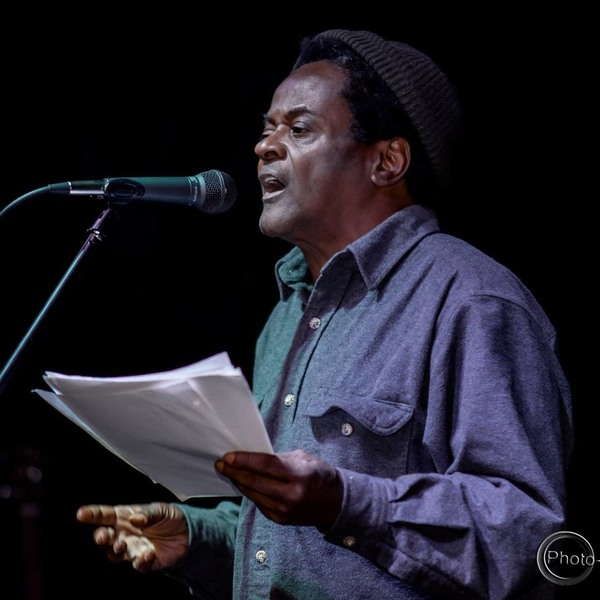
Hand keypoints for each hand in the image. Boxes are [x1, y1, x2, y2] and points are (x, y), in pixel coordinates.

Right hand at [76, 502, 188, 572]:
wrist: (187, 533)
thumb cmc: (169, 517)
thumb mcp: (161, 510)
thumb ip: (148, 514)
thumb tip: (135, 519)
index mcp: (126, 517)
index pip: (105, 515)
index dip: (92, 514)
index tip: (81, 514)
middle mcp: (125, 534)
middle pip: (105, 538)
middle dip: (101, 538)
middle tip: (104, 537)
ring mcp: (132, 549)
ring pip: (115, 554)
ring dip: (115, 551)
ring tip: (122, 546)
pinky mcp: (144, 561)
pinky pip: (137, 565)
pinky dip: (141, 562)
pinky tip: (148, 554)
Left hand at [215, 449, 341, 527]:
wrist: (335, 502)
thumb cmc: (318, 474)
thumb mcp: (302, 458)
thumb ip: (278, 459)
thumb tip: (252, 458)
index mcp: (298, 475)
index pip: (265, 466)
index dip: (244, 461)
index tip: (228, 456)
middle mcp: (291, 495)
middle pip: (255, 482)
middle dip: (234, 472)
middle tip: (220, 463)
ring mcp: (285, 510)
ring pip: (253, 495)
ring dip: (238, 483)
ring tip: (227, 472)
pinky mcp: (281, 520)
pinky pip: (259, 504)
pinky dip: (250, 493)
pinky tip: (243, 484)